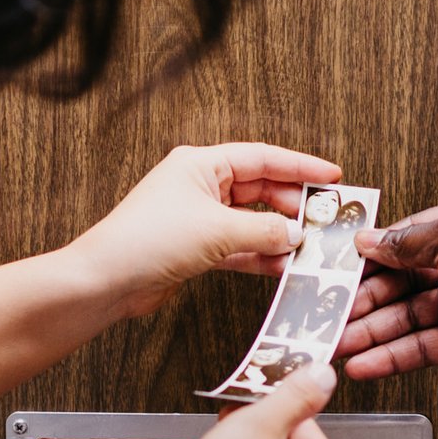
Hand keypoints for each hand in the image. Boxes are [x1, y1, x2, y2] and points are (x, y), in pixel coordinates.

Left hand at [67, 144, 342, 320]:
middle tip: (323, 219)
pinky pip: (239, 246)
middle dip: (292, 205)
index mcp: (201, 164)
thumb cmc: (146, 241)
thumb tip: (295, 234)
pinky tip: (282, 266)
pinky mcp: (196, 248)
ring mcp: (198, 218)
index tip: (331, 177)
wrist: (106, 281)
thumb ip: (263, 230)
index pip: (262, 158)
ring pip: (251, 220)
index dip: (300, 166)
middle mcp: (200, 186)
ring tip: (309, 246)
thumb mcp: (217, 230)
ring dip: (278, 234)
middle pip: (260, 189)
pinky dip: (260, 255)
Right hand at [335, 193, 437, 377]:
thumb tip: (372, 240)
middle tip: (329, 313)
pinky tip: (364, 363)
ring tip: (335, 344)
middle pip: (404, 280)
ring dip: (370, 332)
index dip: (375, 254)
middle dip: (365, 299)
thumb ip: (408, 241)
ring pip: (408, 317)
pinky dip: (391, 356)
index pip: (411, 236)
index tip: (341, 269)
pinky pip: (422, 347)